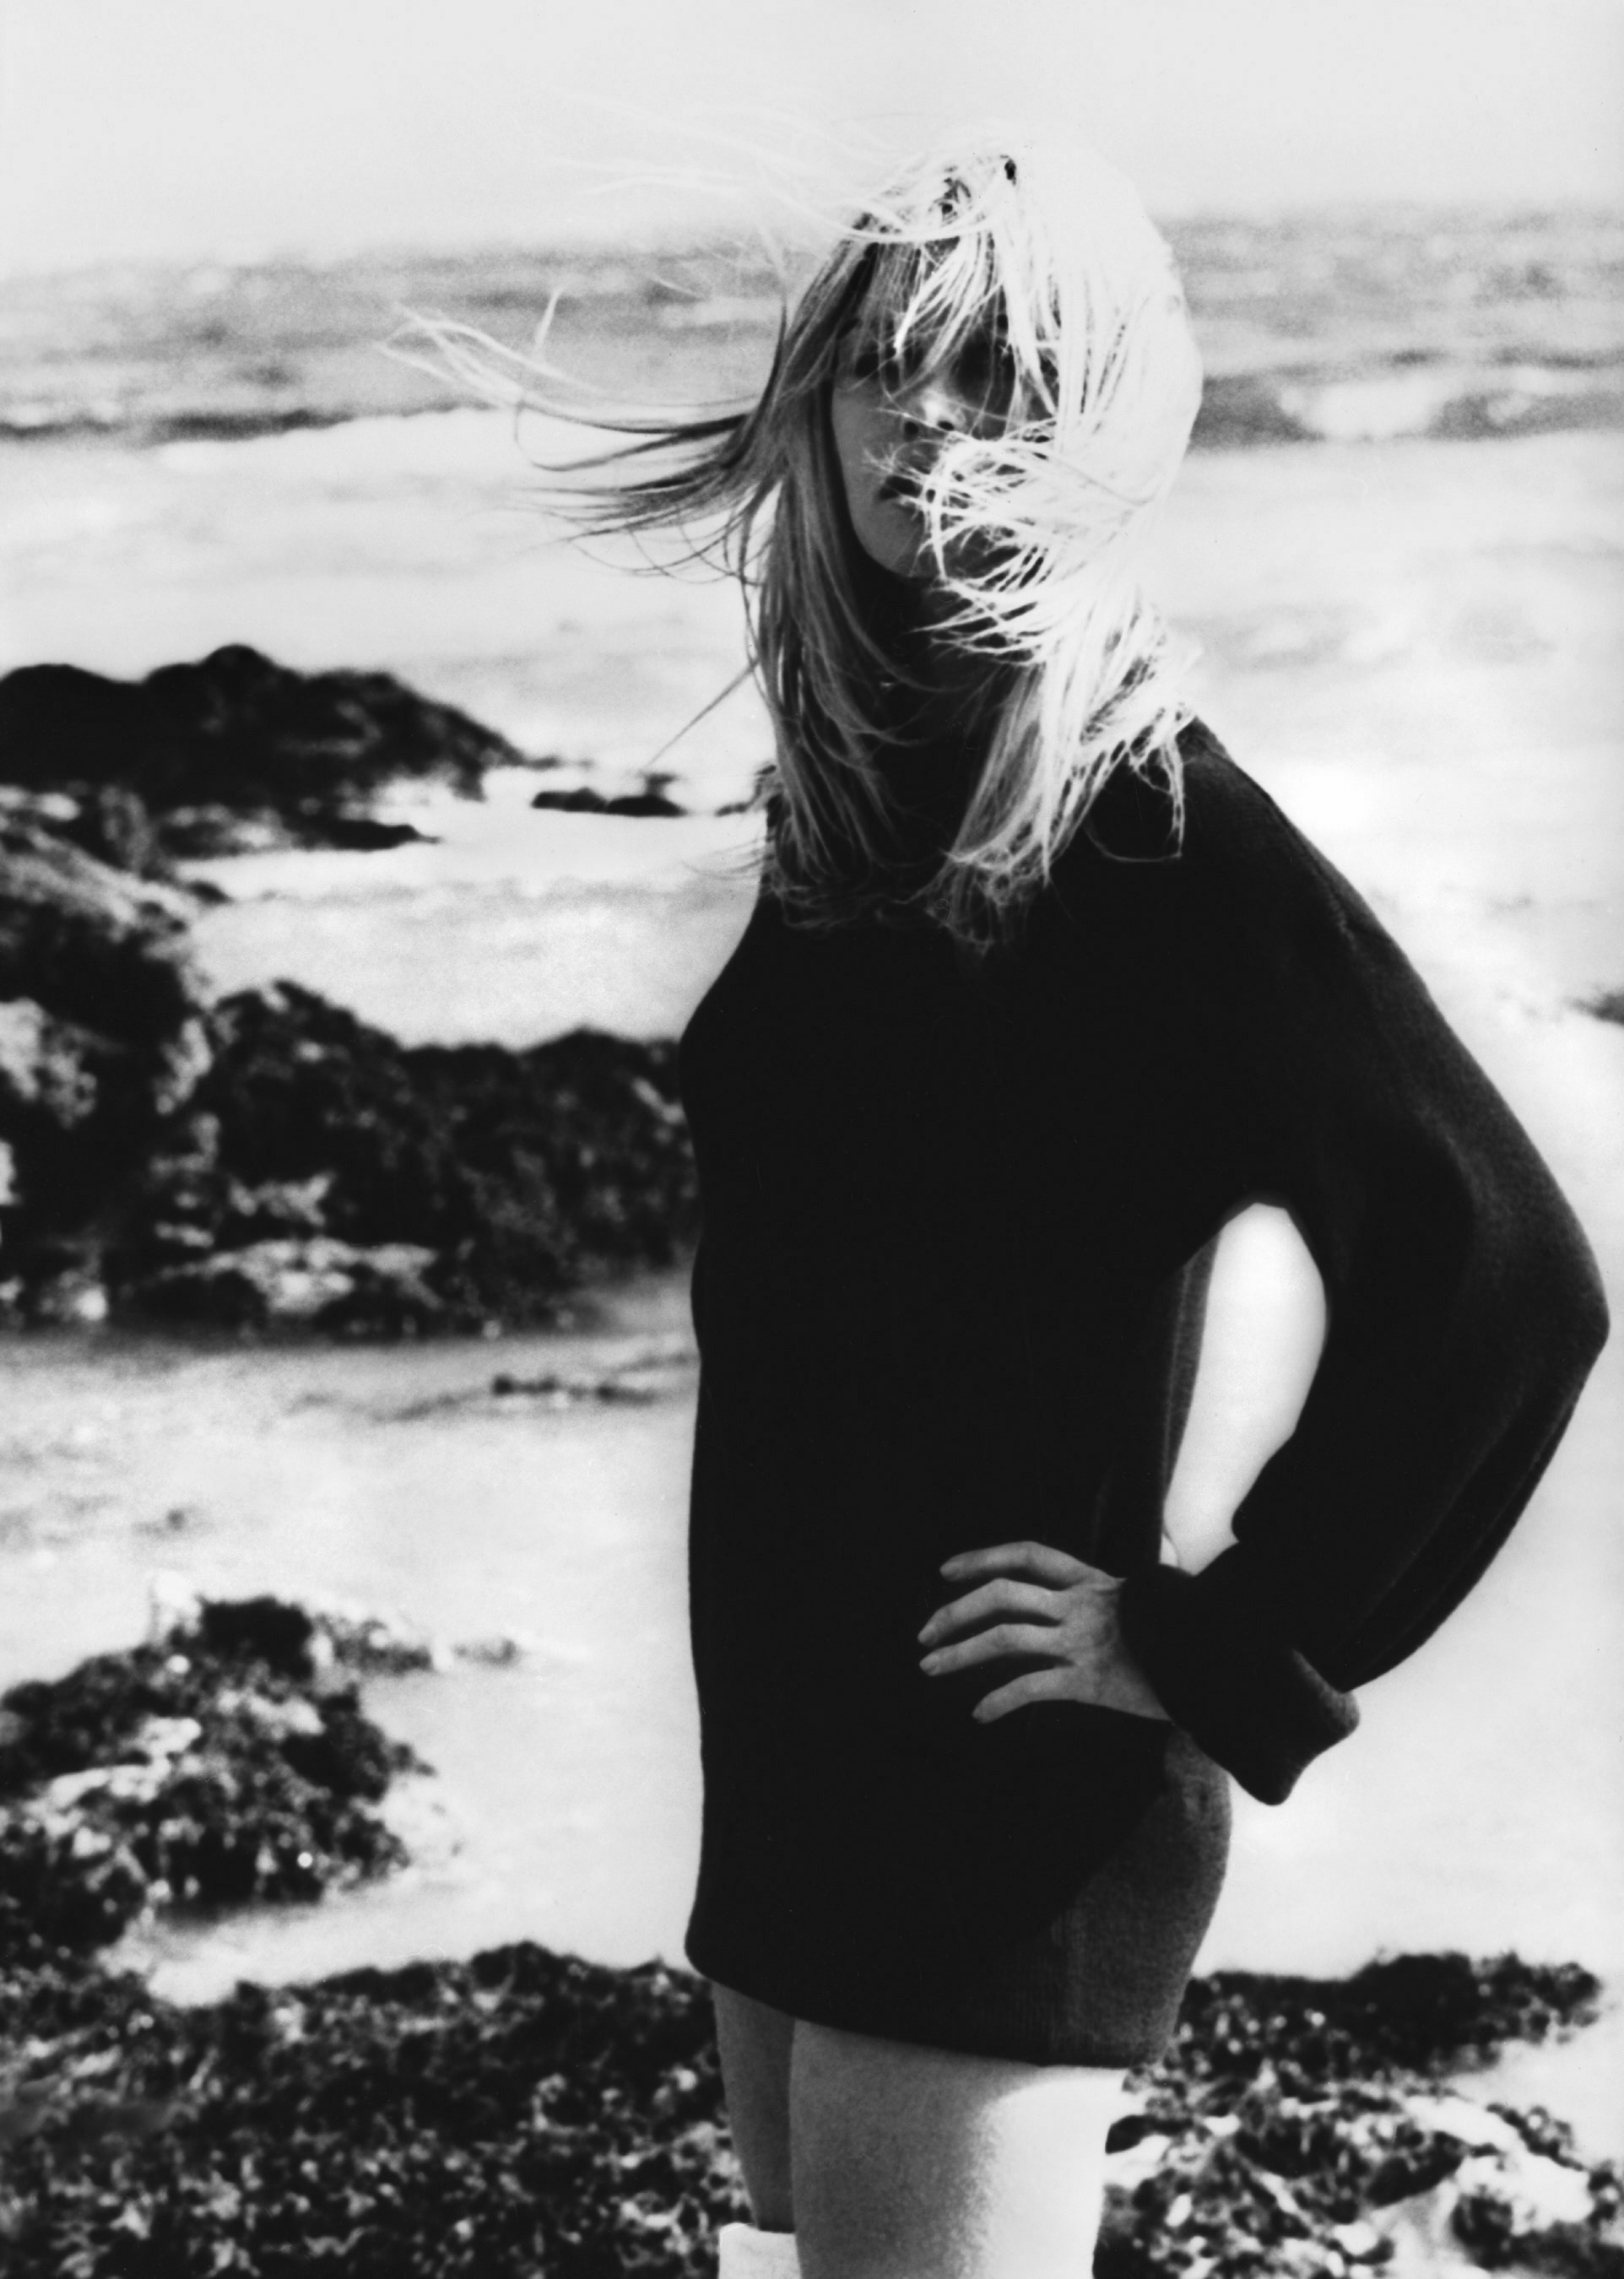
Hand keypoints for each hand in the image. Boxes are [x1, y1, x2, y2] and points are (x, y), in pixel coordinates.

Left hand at [918, 1541, 1169, 1724]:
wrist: (1217, 1660)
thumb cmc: (1181, 1633)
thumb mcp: (1145, 1598)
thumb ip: (1115, 1591)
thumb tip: (1116, 1573)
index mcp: (1090, 1580)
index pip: (1026, 1555)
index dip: (982, 1558)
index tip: (946, 1571)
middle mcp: (1079, 1605)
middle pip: (1001, 1595)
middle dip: (954, 1613)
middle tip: (924, 1636)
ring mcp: (1082, 1641)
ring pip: (1004, 1638)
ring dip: (959, 1652)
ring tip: (930, 1667)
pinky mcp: (1088, 1681)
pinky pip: (1029, 1687)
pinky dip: (998, 1700)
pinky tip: (980, 1713)